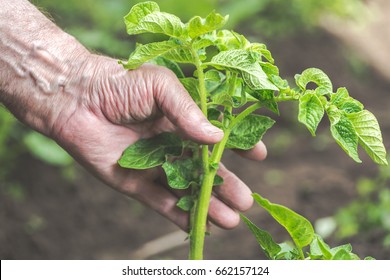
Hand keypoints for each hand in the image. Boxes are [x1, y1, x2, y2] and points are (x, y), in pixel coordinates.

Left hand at [52, 54, 267, 230]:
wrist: (76, 98)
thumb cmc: (119, 83)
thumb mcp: (160, 85)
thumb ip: (188, 111)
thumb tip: (217, 137)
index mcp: (181, 118)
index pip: (217, 135)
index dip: (239, 145)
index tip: (259, 155)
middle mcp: (172, 143)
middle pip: (205, 169)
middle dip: (226, 184)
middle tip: (246, 200)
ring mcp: (155, 164)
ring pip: (187, 189)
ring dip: (208, 204)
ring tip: (231, 219)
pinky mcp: (135, 182)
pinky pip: (161, 201)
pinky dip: (179, 214)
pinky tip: (197, 224)